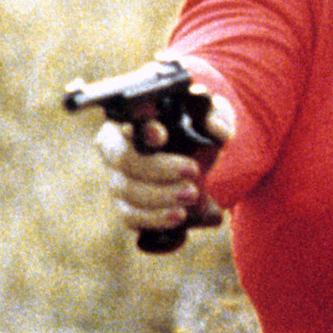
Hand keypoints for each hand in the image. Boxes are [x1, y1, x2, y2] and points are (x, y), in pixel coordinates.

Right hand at [95, 93, 234, 236]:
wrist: (204, 161)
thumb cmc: (199, 127)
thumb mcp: (212, 114)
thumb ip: (217, 116)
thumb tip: (214, 127)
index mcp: (130, 118)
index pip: (126, 120)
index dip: (142, 130)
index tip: (162, 135)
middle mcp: (115, 148)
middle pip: (124, 159)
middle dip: (158, 167)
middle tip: (192, 170)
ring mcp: (117, 180)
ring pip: (127, 191)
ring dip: (160, 196)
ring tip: (191, 196)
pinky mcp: (126, 207)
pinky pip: (131, 217)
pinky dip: (155, 218)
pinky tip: (178, 215)